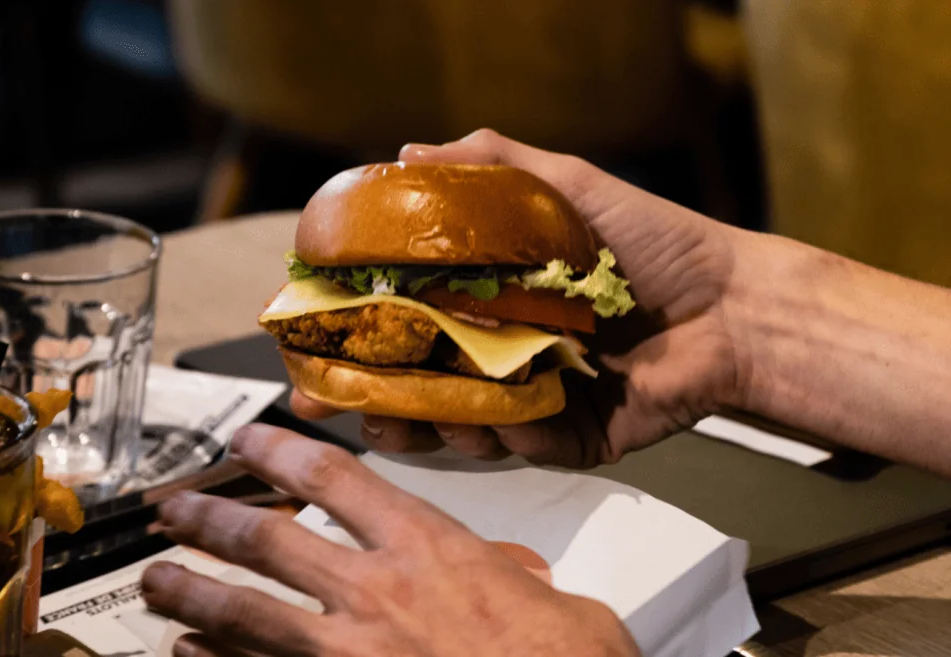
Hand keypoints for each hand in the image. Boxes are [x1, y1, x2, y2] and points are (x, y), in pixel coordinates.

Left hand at [141, 424, 638, 656]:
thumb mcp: (566, 609)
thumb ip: (518, 580)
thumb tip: (514, 576)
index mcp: (432, 551)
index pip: (337, 478)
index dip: (280, 452)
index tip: (248, 441)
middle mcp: (378, 596)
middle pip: (270, 542)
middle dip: (211, 520)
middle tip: (173, 509)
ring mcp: (349, 656)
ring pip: (245, 614)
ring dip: (191, 594)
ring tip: (155, 580)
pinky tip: (186, 653)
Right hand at [293, 128, 753, 466]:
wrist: (734, 304)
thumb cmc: (655, 242)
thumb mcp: (568, 188)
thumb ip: (493, 166)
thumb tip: (410, 151)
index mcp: (491, 304)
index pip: (406, 325)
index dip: (356, 336)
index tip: (310, 343)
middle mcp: (503, 356)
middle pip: (418, 388)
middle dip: (368, 401)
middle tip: (330, 402)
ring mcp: (535, 401)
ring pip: (463, 426)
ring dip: (433, 425)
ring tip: (421, 413)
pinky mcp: (572, 438)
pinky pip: (528, 446)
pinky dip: (513, 435)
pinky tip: (507, 421)